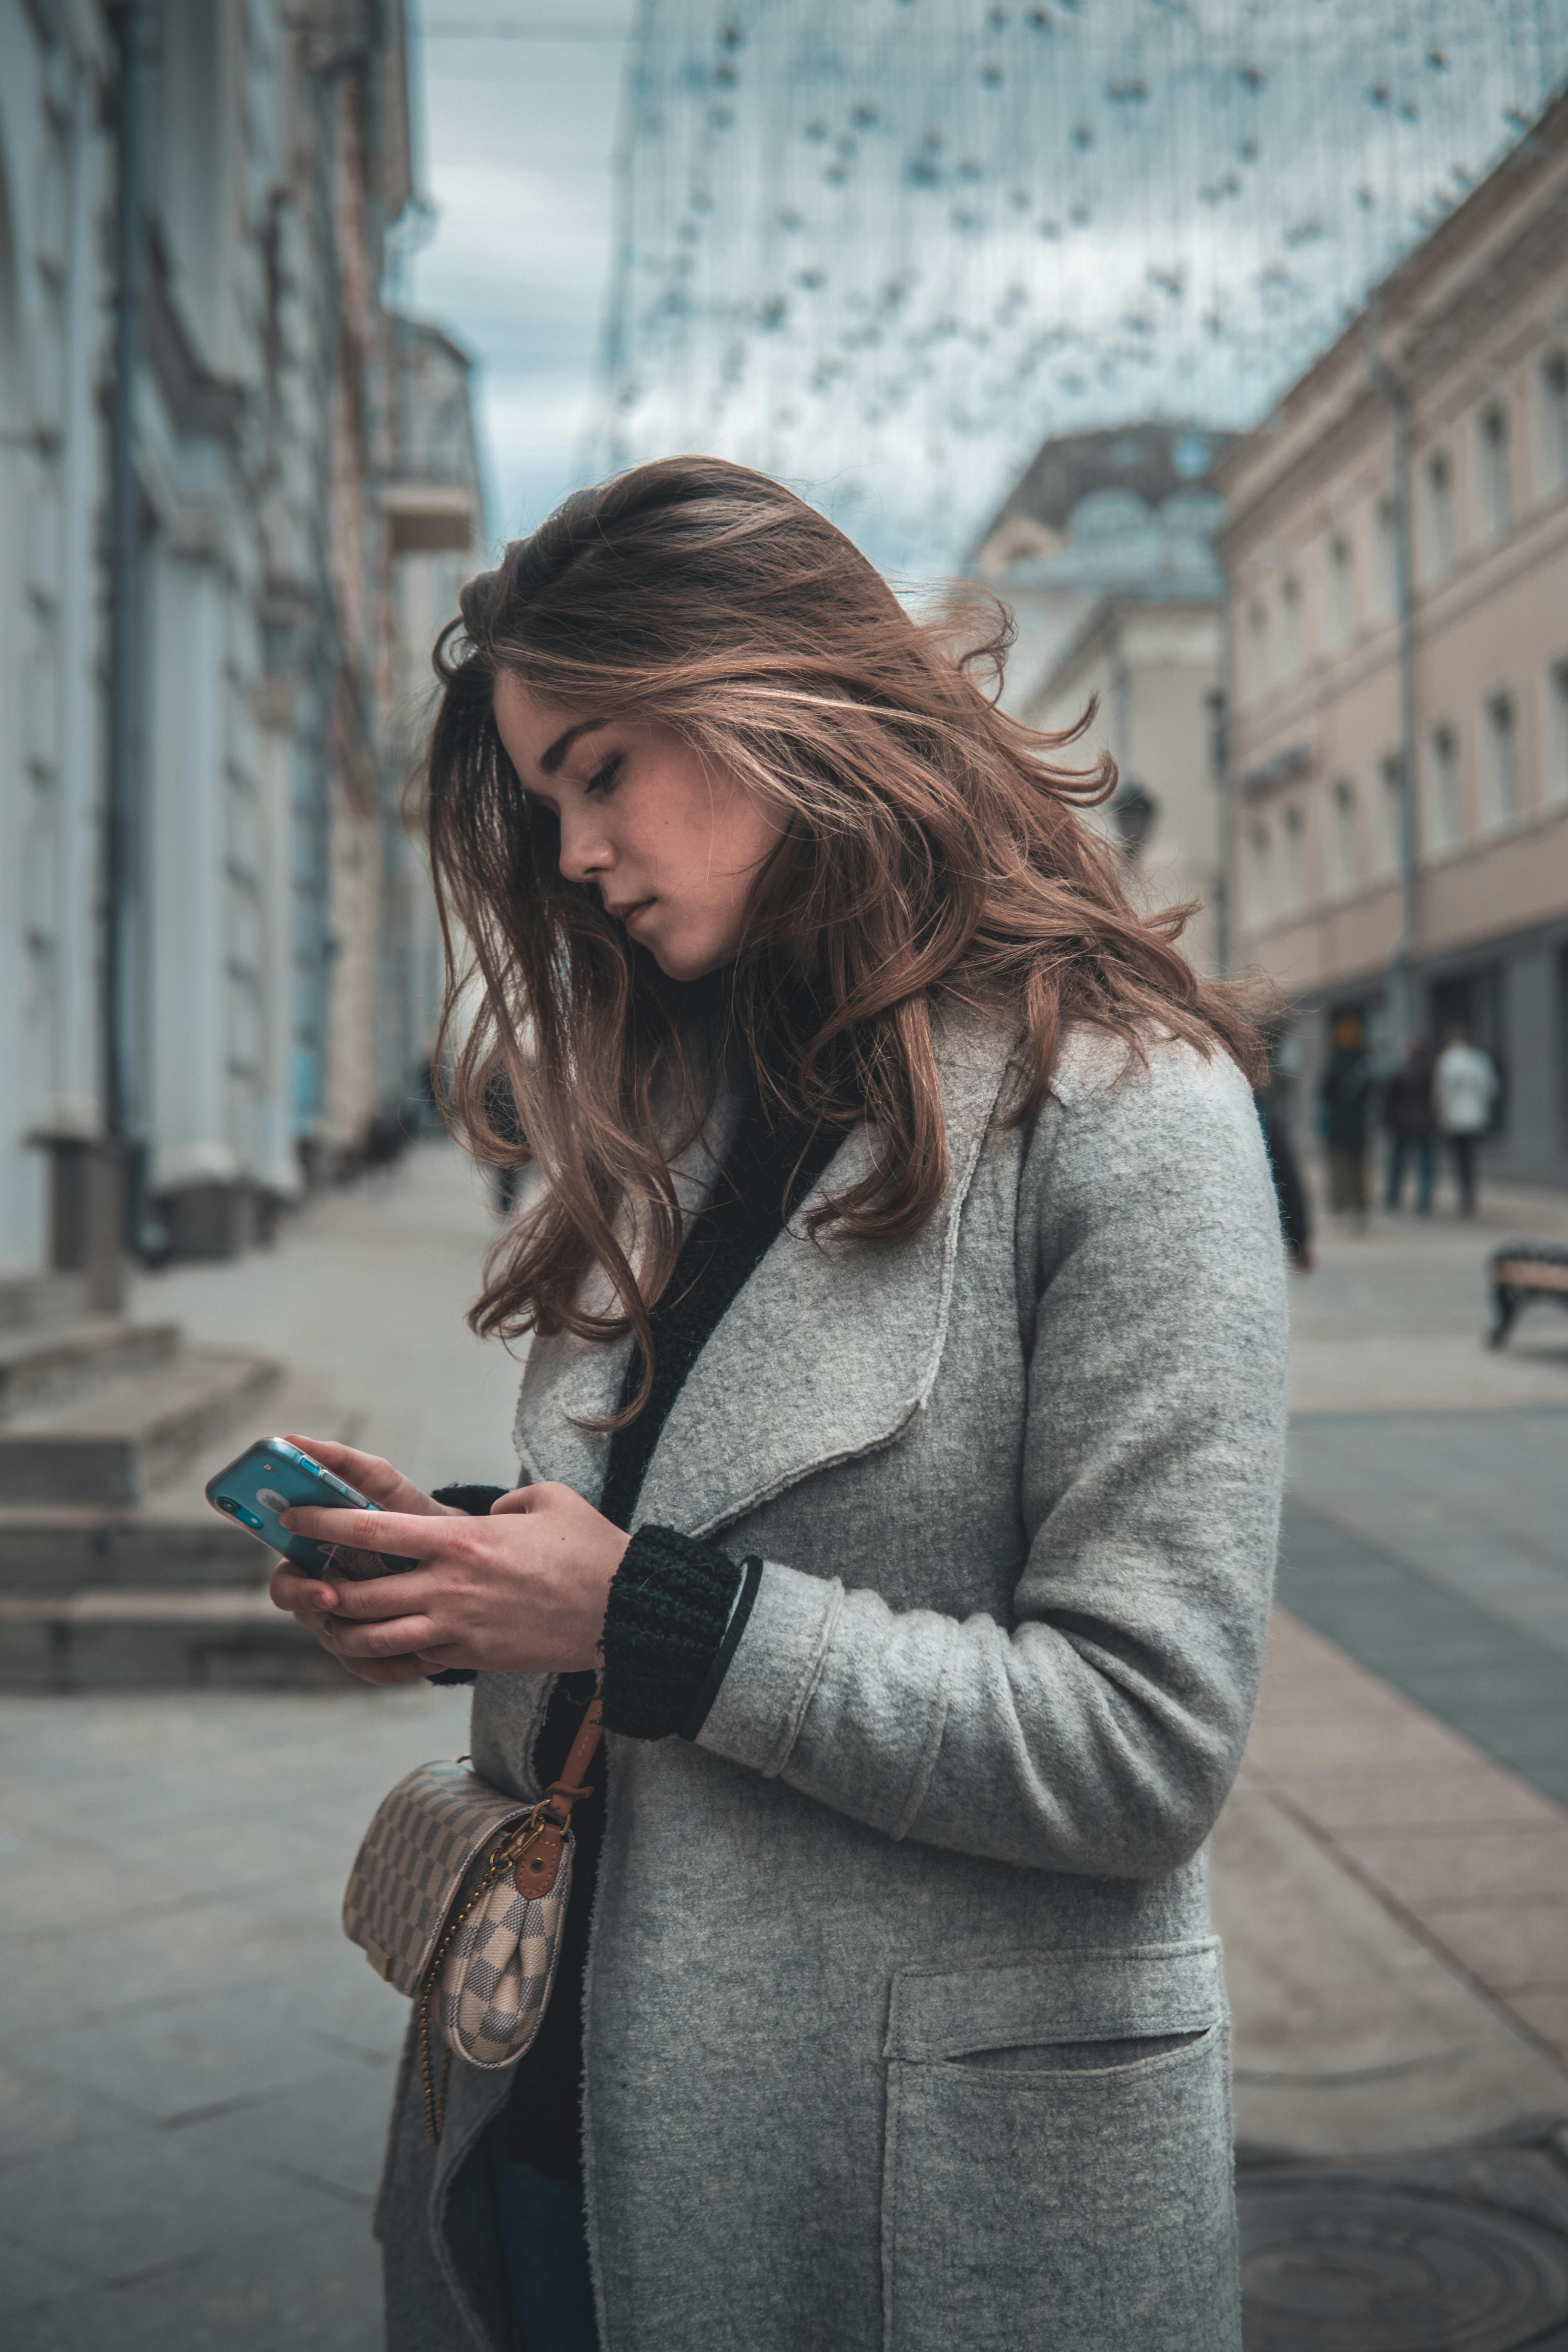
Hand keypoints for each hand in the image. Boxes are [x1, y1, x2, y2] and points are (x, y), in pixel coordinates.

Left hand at [269, 1475, 629, 1686]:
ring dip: (341, 1628)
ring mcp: (457, 1627)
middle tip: (299, 1576)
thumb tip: (492, 1514)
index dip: (323, 1523)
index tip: (293, 1516)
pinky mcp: (471, 1657)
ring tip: (326, 1616)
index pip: (371, 1531)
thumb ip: (508, 1502)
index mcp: (461, 1540)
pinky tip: (374, 1642)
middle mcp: (449, 1586)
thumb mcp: (548, 1501)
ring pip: (373, 1636)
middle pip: (357, 1592)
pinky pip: (411, 1660)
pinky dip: (384, 1653)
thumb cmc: (591, 1550)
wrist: (622, 1612)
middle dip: (317, 1586)